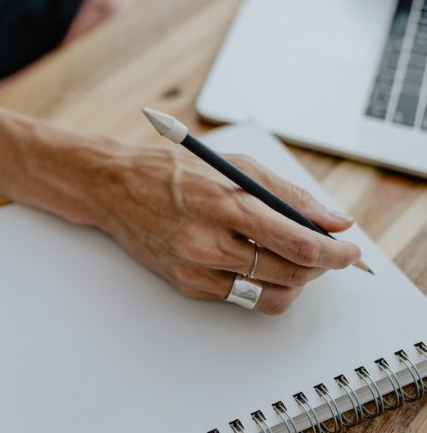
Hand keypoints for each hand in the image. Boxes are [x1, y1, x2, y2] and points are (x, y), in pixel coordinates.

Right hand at [89, 145, 359, 314]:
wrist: (115, 189)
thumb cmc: (173, 171)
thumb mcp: (234, 166)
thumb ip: (287, 194)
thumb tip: (333, 221)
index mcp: (223, 204)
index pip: (296, 243)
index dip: (333, 253)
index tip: (348, 252)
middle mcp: (208, 242)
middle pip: (289, 273)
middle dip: (319, 266)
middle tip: (324, 252)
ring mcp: (195, 268)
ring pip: (270, 294)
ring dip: (295, 281)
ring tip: (292, 260)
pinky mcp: (186, 284)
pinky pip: (241, 298)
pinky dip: (260, 284)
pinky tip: (256, 262)